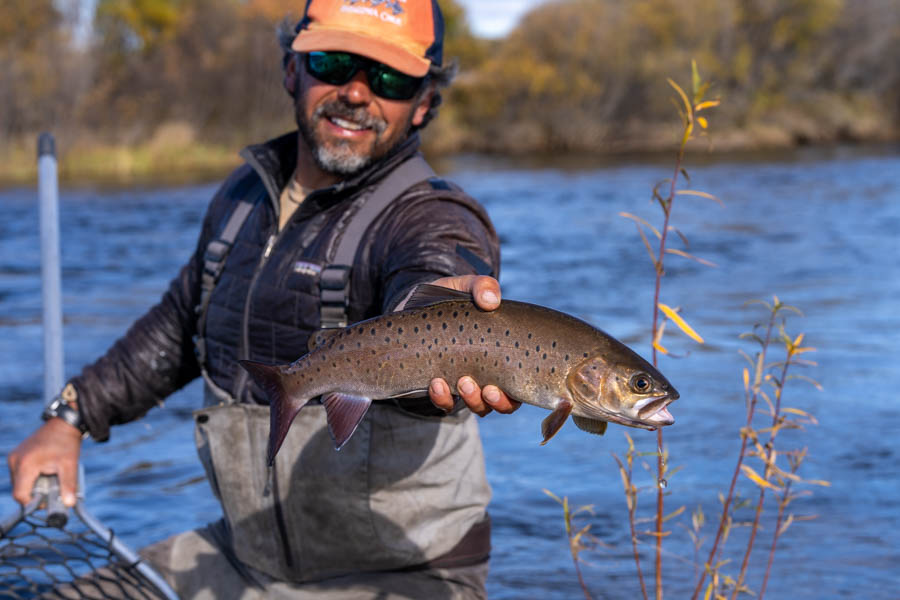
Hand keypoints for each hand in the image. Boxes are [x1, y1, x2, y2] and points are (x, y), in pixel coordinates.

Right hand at [7, 419, 81, 506]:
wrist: (65, 423)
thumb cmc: (67, 443)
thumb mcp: (70, 465)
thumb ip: (68, 485)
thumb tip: (69, 504)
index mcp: (25, 464)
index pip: (20, 495)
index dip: (33, 503)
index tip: (48, 501)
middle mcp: (15, 461)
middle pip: (19, 489)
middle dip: (34, 494)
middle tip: (52, 488)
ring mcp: (14, 457)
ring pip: (19, 483)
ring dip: (33, 485)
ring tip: (50, 477)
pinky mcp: (17, 455)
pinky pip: (20, 474)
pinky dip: (31, 478)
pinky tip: (45, 472)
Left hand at [426, 275, 520, 416]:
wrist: (412, 309)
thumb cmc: (448, 301)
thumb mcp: (465, 287)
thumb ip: (481, 286)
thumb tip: (491, 300)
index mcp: (504, 354)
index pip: (523, 382)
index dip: (521, 392)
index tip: (510, 384)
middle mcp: (489, 374)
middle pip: (504, 403)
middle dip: (498, 402)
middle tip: (487, 389)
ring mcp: (465, 384)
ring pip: (478, 407)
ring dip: (472, 400)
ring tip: (462, 382)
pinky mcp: (441, 389)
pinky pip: (446, 404)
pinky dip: (443, 398)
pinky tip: (436, 383)